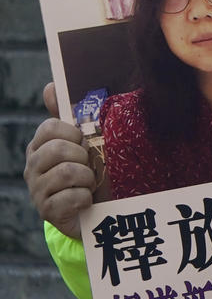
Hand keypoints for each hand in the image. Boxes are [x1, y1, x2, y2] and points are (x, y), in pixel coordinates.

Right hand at [24, 83, 95, 238]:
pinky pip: (72, 198)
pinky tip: (86, 200)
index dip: (72, 133)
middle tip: (89, 166)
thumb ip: (67, 116)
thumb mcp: (80, 144)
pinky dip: (86, 198)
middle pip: (58, 149)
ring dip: (88, 178)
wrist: (91, 213)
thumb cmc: (86, 173)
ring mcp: (37, 191)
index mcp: (40, 147)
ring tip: (90, 183)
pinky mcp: (48, 212)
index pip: (50, 127)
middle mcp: (33, 167)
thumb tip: (51, 86)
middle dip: (83, 157)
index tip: (82, 143)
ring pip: (67, 173)